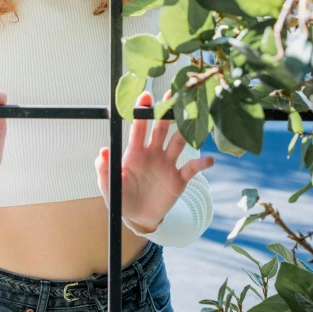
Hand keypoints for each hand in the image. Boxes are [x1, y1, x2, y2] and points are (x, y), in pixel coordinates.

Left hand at [94, 89, 214, 232]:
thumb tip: (103, 152)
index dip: (141, 113)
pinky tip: (209, 160)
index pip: (138, 128)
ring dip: (185, 131)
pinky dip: (201, 164)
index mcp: (134, 152)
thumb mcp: (109, 187)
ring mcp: (167, 164)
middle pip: (160, 129)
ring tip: (195, 118)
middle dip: (165, 112)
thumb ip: (105, 170)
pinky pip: (191, 169)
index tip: (145, 96)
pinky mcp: (179, 179)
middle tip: (173, 94)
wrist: (138, 218)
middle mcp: (153, 153)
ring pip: (178, 143)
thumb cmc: (121, 198)